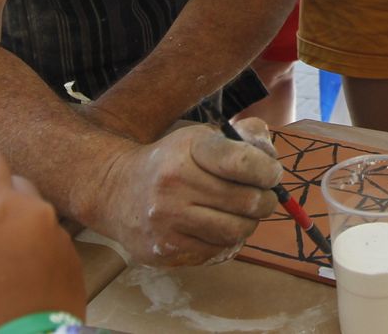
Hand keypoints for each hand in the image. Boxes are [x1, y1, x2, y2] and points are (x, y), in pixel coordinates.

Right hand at [92, 121, 280, 266]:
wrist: (116, 190)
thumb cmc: (172, 162)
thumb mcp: (201, 137)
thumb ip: (244, 137)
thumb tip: (271, 157)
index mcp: (187, 150)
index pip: (242, 162)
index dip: (267, 171)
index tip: (271, 174)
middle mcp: (174, 184)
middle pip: (246, 201)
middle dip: (265, 201)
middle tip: (265, 199)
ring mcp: (167, 220)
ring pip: (235, 231)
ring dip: (249, 224)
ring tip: (243, 214)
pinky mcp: (165, 249)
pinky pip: (216, 251)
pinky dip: (226, 241)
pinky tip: (218, 228)